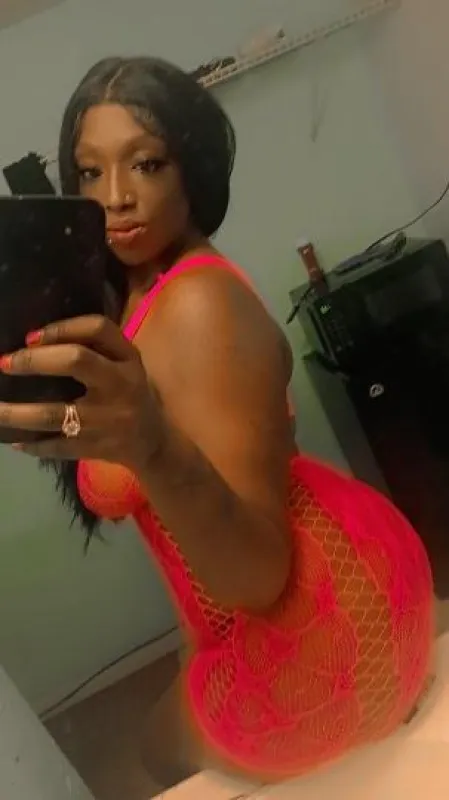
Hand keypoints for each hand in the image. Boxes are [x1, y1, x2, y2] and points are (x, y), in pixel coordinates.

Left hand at [0, 315, 162, 467]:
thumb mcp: (126, 365)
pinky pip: (56, 446)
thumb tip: (34, 340)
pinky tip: (15, 440)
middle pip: (76, 361)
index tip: (30, 337)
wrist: (154, 443)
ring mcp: (107, 420)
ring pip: (54, 413)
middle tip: (4, 364)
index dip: (62, 328)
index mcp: (128, 360)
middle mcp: (120, 385)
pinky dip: (33, 444)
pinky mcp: (96, 448)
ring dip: (17, 412)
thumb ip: (95, 348)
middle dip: (34, 360)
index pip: (98, 329)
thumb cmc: (131, 394)